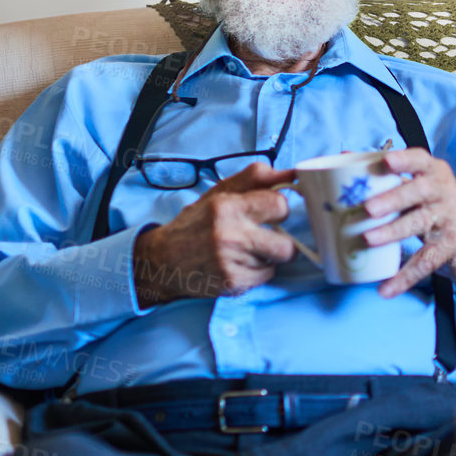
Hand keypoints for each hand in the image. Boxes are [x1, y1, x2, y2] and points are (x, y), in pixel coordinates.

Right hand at [131, 162, 300, 306]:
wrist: (163, 260)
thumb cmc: (196, 223)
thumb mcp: (219, 193)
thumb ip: (255, 179)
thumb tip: (291, 173)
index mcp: (227, 207)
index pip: (279, 205)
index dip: (279, 209)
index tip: (271, 213)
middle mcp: (229, 235)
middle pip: (285, 245)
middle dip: (282, 242)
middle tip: (267, 237)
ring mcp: (231, 262)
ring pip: (276, 261)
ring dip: (267, 256)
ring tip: (247, 251)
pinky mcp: (232, 282)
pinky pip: (266, 276)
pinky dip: (258, 271)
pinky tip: (240, 264)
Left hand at [363, 148, 455, 322]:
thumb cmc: (426, 203)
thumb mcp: (412, 184)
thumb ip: (384, 174)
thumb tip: (342, 159)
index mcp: (431, 171)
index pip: (419, 160)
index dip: (403, 160)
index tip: (386, 161)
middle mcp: (443, 191)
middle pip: (418, 192)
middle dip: (393, 199)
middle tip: (368, 209)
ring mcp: (448, 218)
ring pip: (419, 223)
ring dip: (393, 232)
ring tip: (369, 239)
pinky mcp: (450, 244)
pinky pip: (426, 261)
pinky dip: (404, 277)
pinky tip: (386, 289)